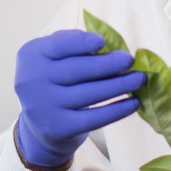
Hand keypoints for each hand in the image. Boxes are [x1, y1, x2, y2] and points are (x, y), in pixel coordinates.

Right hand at [13, 29, 145, 167]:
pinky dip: (116, 110)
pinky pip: (94, 118)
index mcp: (32, 56)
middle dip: (107, 65)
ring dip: (118, 85)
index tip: (102, 42)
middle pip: (76, 70)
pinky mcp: (59, 129)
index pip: (58, 45)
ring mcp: (44, 107)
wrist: (41, 123)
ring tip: (139, 79)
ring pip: (88, 94)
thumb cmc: (56, 80)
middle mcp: (32, 81)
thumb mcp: (55, 58)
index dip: (80, 43)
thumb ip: (75, 46)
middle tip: (130, 60)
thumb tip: (112, 46)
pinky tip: (133, 103)